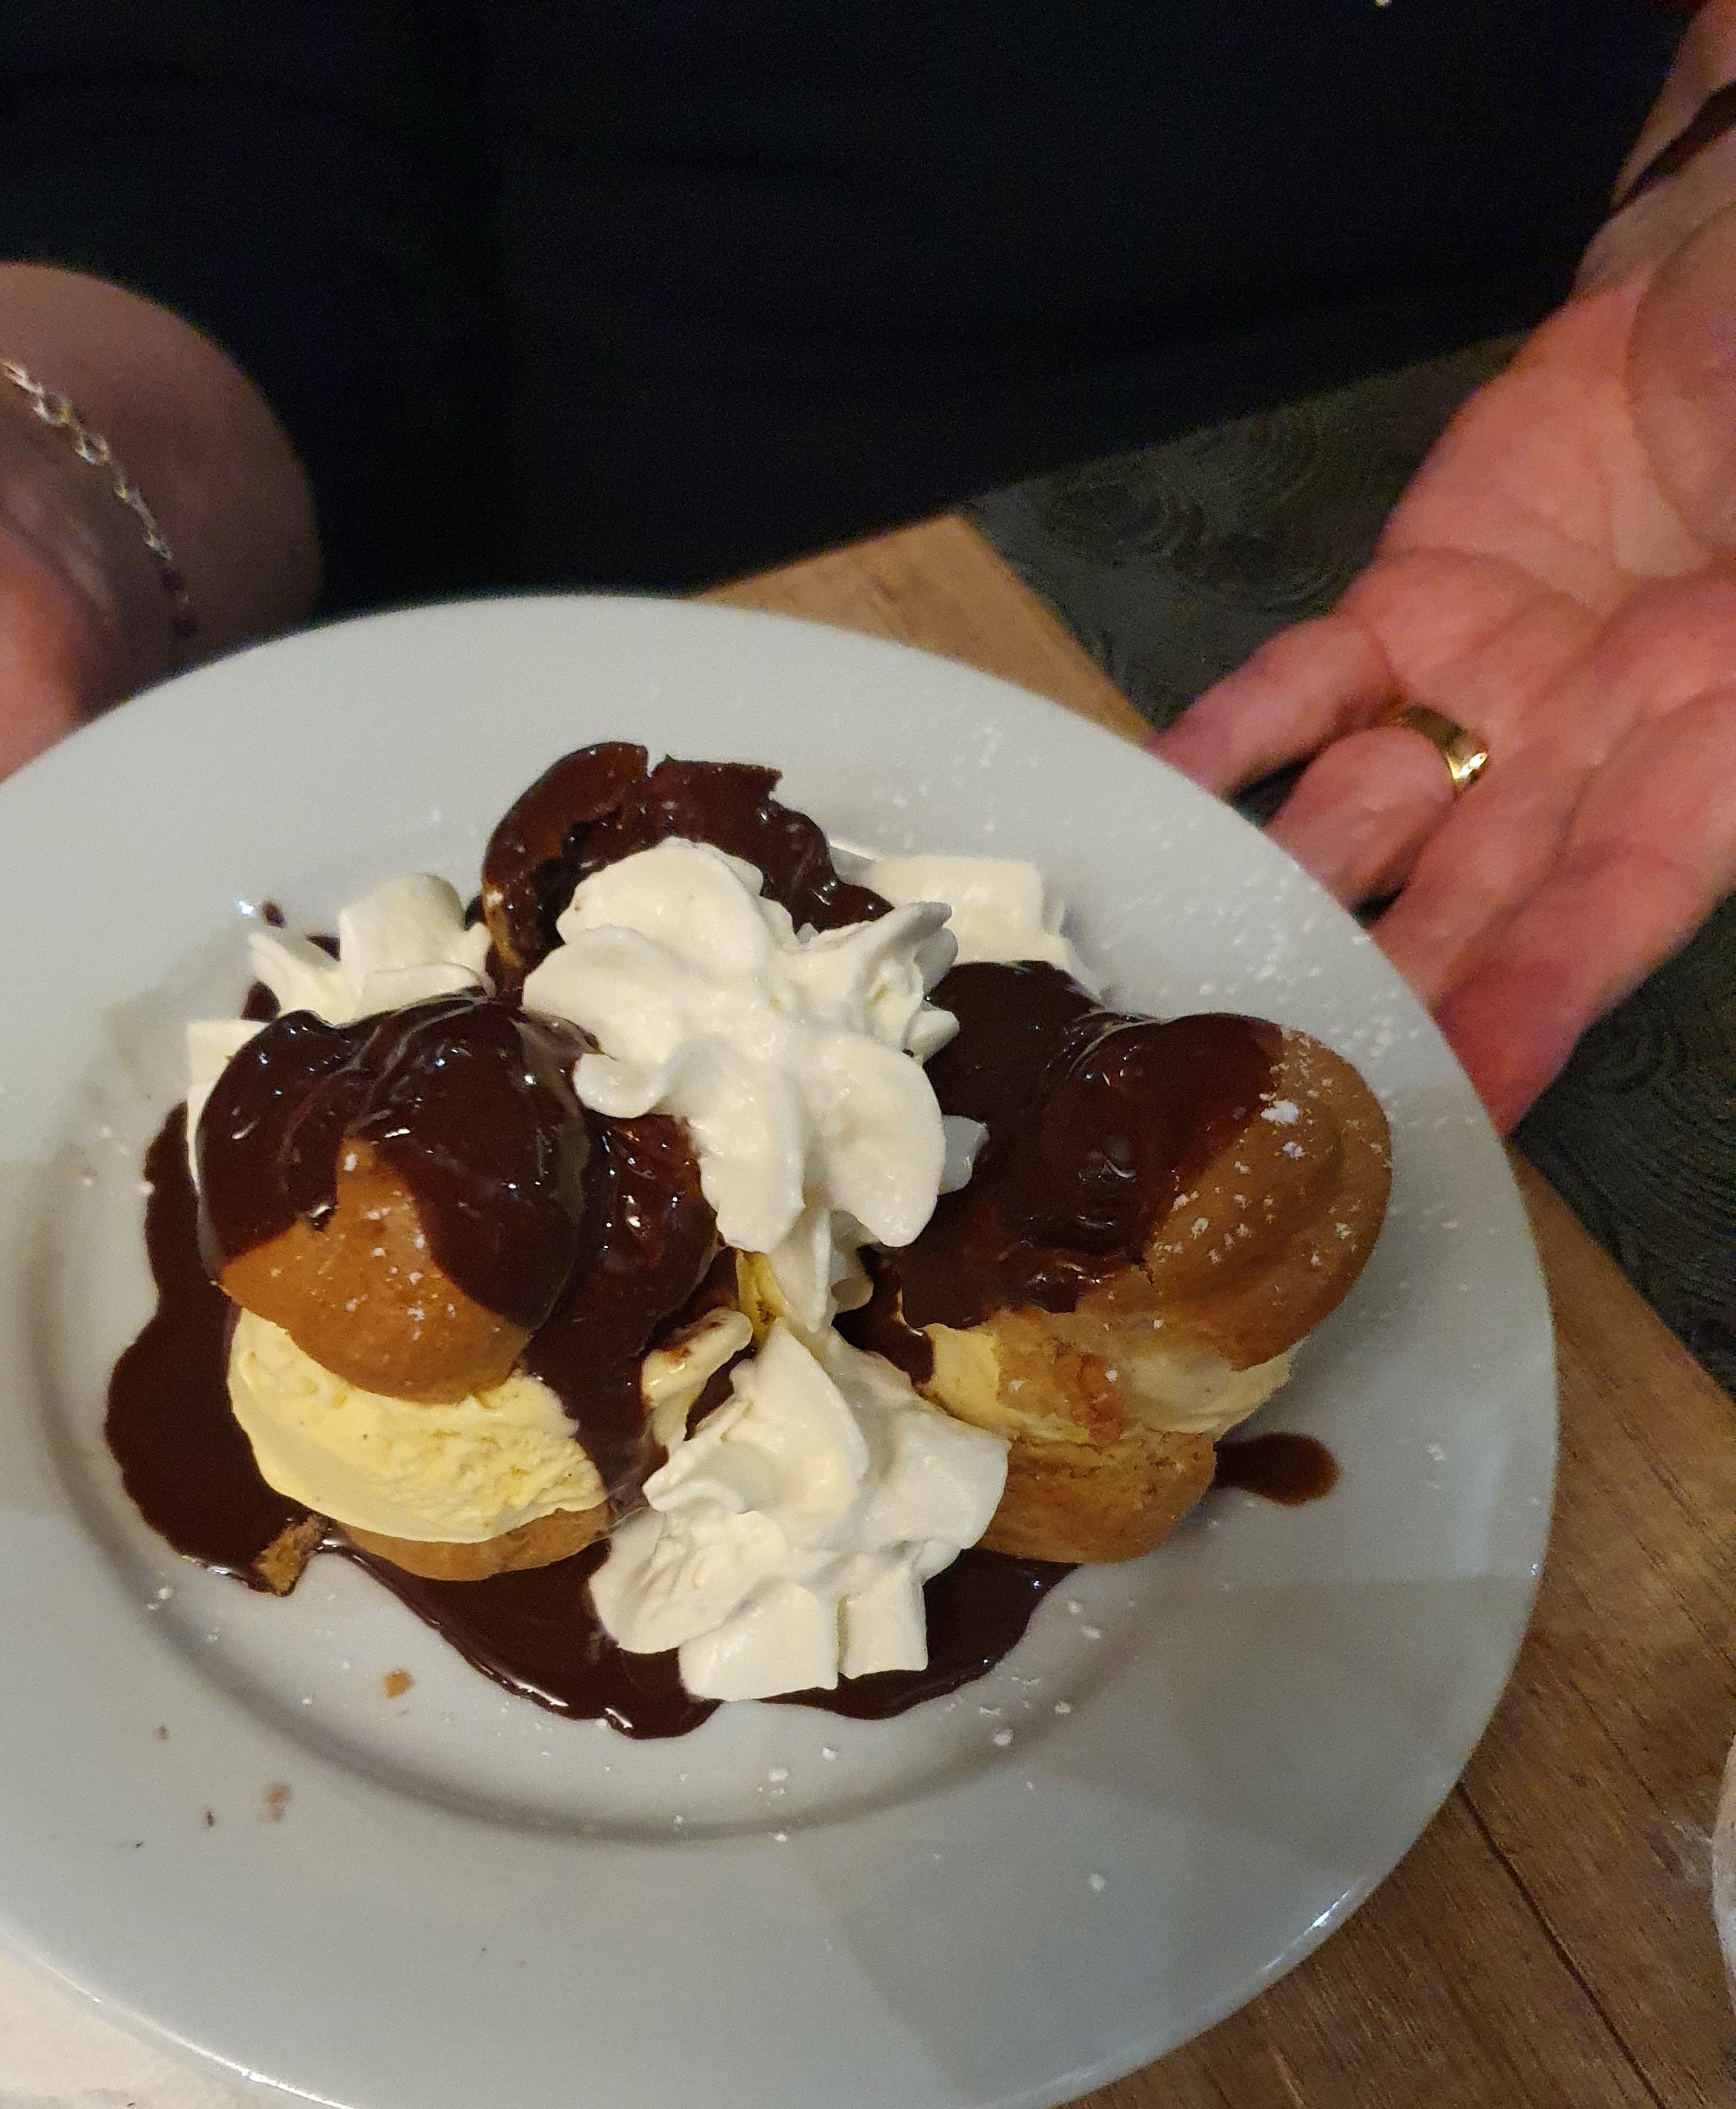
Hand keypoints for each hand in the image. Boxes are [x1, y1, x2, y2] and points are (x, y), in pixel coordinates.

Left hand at [1153, 212, 1735, 1128]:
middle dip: (1390, 993)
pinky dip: (1223, 749)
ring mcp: (1482, 696)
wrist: (1716, 294)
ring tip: (1200, 993)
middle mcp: (1593, 757)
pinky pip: (1298, 695)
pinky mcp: (1400, 619)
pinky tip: (1149, 812)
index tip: (1476, 1095)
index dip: (1547, 996)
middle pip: (1475, 903)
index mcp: (1722, 744)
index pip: (1623, 899)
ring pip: (1369, 826)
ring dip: (1290, 906)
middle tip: (1298, 1092)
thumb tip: (1724, 679)